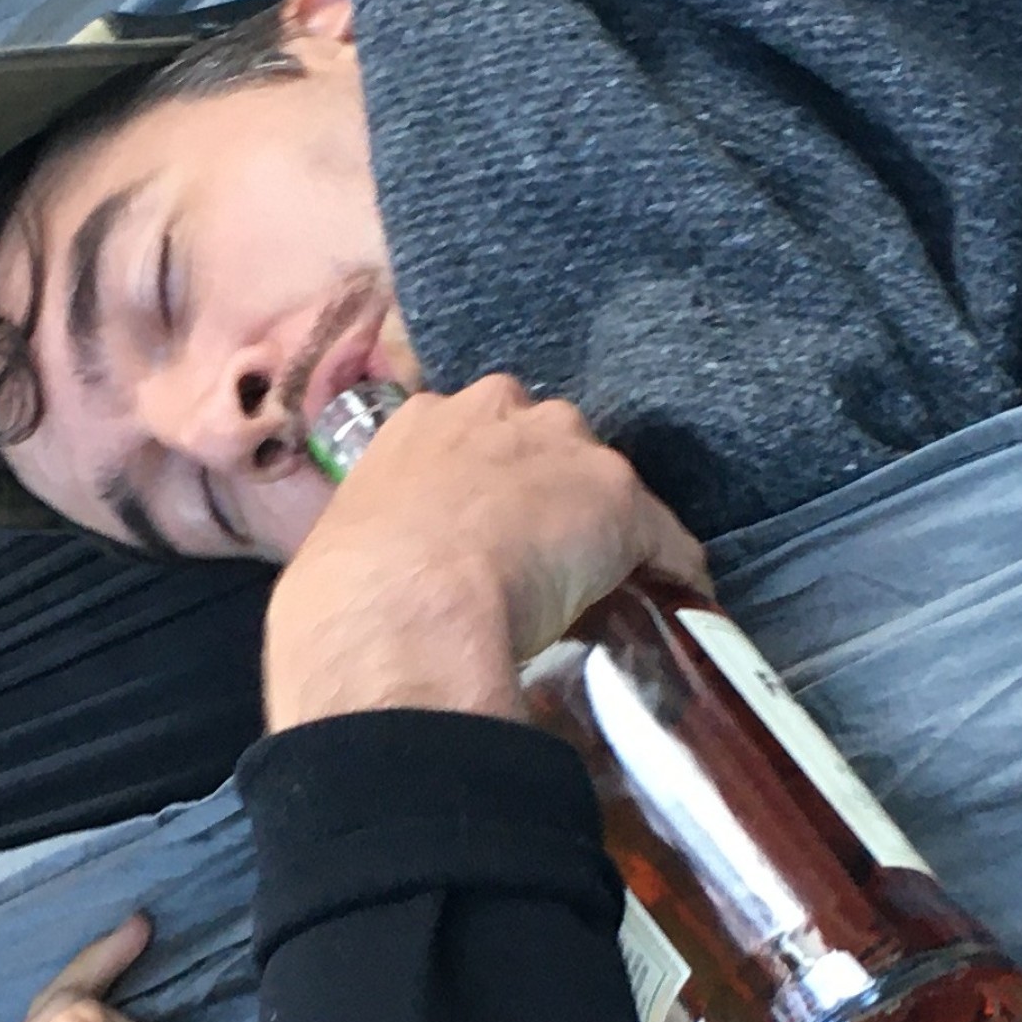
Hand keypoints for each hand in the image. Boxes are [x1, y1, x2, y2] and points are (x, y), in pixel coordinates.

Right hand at [264, 375, 709, 728]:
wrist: (402, 610)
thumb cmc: (350, 591)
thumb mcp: (349, 542)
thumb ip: (381, 536)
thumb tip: (382, 582)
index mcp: (421, 421)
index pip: (471, 429)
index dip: (483, 478)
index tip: (484, 519)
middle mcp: (497, 411)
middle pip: (546, 439)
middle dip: (547, 487)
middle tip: (536, 552)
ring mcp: (564, 450)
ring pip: (602, 485)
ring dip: (603, 525)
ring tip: (600, 583)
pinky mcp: (620, 502)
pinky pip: (662, 541)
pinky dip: (670, 571)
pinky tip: (672, 606)